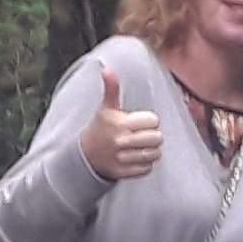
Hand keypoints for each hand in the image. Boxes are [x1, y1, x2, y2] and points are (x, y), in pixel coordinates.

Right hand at [78, 65, 163, 182]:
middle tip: (144, 135)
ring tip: (143, 146)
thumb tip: (107, 69)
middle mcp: (121, 141)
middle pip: (157, 138)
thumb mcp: (106, 108)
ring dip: (152, 151)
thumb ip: (111, 89)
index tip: (140, 122)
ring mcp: (122, 158)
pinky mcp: (124, 172)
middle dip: (154, 136)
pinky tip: (137, 157)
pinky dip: (146, 164)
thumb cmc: (101, 128)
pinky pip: (147, 168)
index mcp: (120, 123)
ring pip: (154, 154)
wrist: (85, 155)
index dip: (149, 120)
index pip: (152, 121)